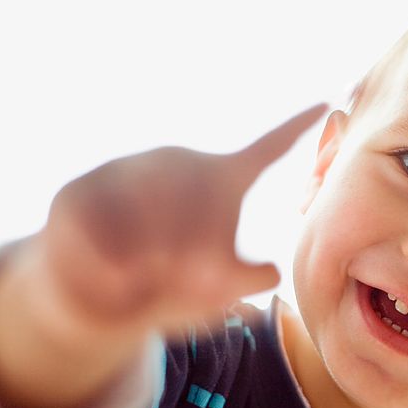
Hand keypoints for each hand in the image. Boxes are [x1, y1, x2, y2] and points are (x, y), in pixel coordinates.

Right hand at [38, 104, 326, 332]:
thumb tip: (273, 270)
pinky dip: (111, 271)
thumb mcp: (216, 295)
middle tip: (187, 285)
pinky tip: (115, 279)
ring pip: (152, 223)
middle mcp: (176, 163)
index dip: (295, 127)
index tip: (328, 101)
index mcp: (219, 180)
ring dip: (153, 268)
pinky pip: (101, 235)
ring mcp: (125, 170)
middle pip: (205, 208)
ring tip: (147, 281)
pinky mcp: (79, 191)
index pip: (265, 148)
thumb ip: (244, 281)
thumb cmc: (170, 291)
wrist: (99, 306)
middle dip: (199, 263)